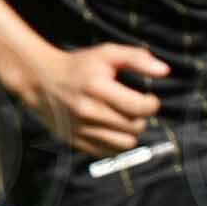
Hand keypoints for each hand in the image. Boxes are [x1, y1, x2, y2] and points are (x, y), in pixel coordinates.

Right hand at [19, 44, 167, 159]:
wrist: (41, 81)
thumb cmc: (81, 65)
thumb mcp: (108, 53)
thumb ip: (138, 58)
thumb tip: (165, 71)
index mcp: (98, 87)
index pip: (141, 108)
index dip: (152, 104)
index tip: (148, 98)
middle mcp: (88, 111)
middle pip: (135, 127)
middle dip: (142, 117)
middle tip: (135, 107)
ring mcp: (80, 129)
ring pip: (125, 144)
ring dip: (131, 133)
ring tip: (125, 119)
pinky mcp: (75, 141)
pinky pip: (108, 152)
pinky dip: (115, 143)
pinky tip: (112, 128)